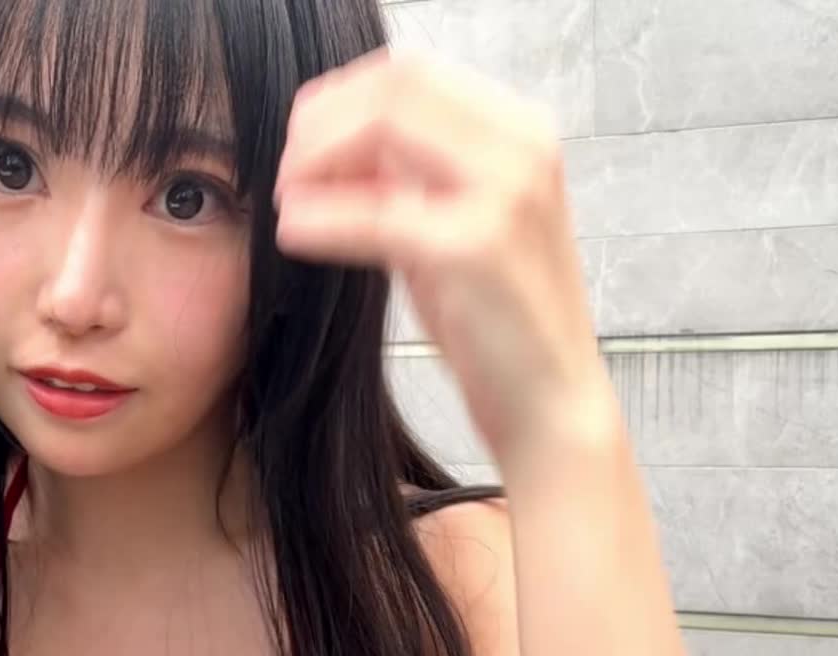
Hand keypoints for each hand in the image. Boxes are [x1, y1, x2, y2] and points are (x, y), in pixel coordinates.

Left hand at [273, 46, 614, 465]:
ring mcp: (507, 191)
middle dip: (322, 121)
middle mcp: (524, 146)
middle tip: (286, 173)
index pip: (412, 72)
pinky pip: (372, 212)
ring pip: (383, 124)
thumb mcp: (452, 224)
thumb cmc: (498, 319)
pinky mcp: (477, 246)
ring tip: (288, 201)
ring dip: (317, 156)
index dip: (342, 99)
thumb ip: (407, 176)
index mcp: (522, 131)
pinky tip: (293, 234)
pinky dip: (320, 218)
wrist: (551, 403)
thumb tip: (332, 138)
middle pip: (395, 83)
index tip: (302, 144)